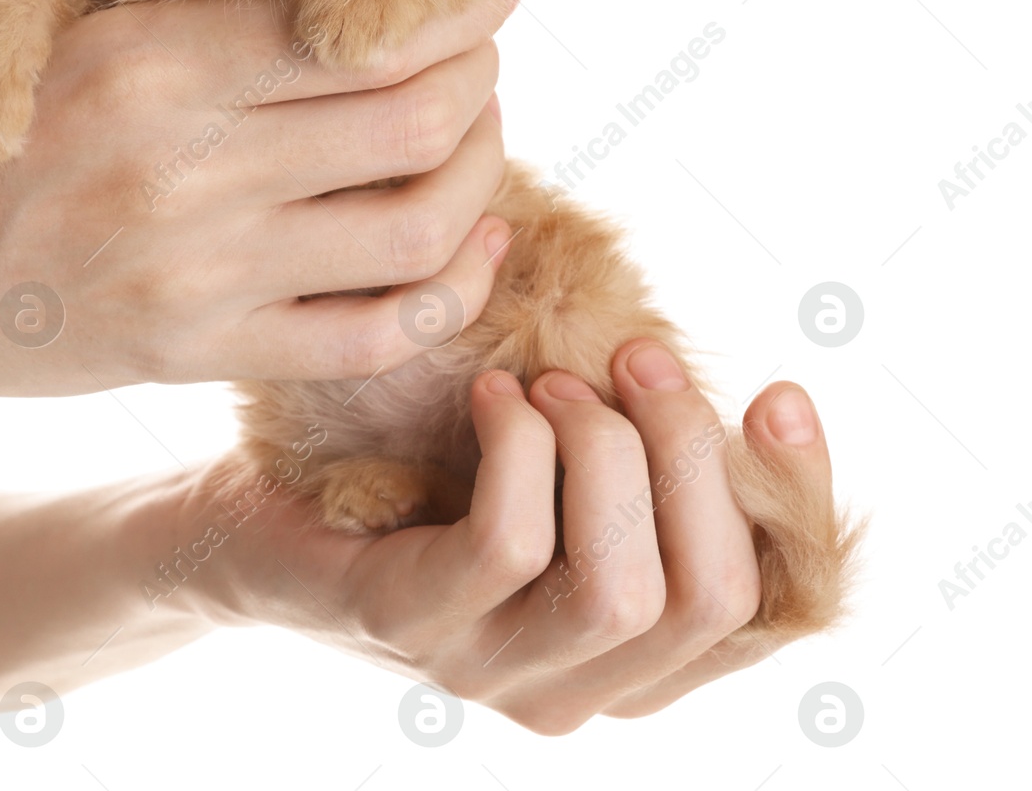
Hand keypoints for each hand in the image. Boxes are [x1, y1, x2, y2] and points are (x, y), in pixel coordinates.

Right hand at [0, 0, 521, 454]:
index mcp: (147, 60)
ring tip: (477, 131)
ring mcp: (200, 279)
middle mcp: (190, 172)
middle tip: (485, 46)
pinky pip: (369, 337)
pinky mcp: (196, 357)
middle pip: (412, 118)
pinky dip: (449, 293)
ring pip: (417, 230)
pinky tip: (470, 246)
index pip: (360, 26)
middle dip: (481, 71)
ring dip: (479, 172)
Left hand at [180, 342, 835, 732]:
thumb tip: (752, 402)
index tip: (779, 390)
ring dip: (603, 447)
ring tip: (547, 381)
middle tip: (634, 358)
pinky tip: (493, 398)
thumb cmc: (414, 484)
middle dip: (690, 451)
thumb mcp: (553, 474)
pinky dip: (519, 448)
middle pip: (709, 596)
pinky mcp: (401, 624)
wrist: (248, 522)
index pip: (771, 611)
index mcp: (626, 657)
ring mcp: (483, 673)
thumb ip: (642, 467)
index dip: (799, 501)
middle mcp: (570, 689)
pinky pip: (507, 547)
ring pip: (620, 586)